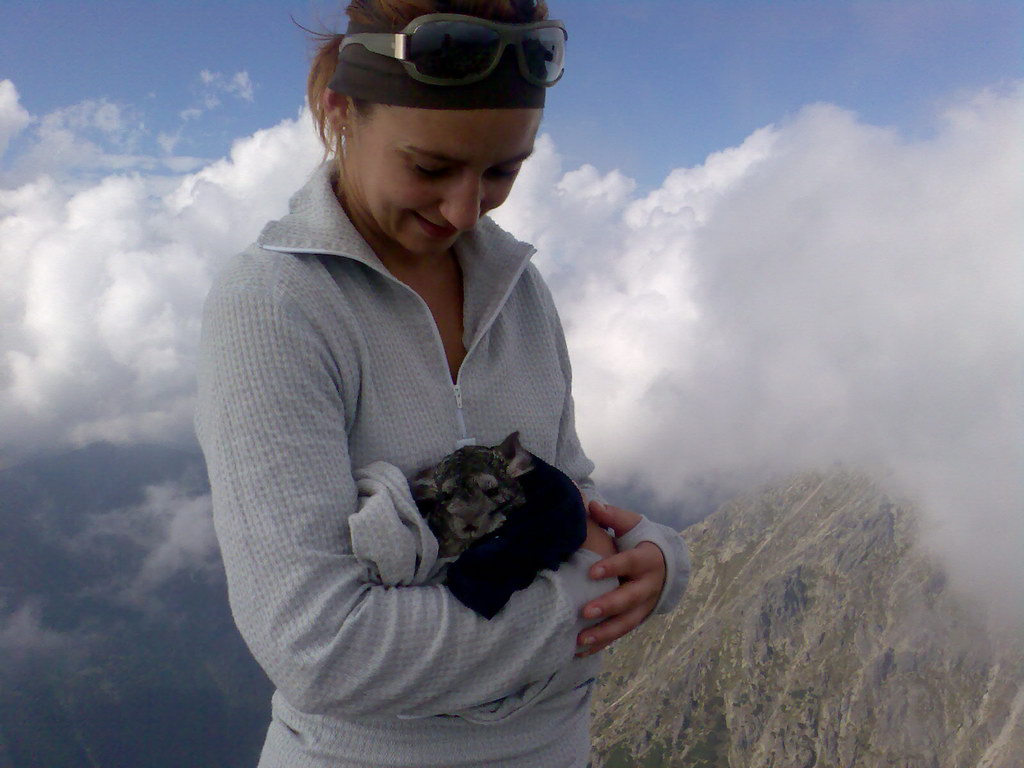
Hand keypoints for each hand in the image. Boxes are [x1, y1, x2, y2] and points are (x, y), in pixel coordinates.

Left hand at [576, 501, 665, 656]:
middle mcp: (648, 585)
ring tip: (581, 639)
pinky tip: (581, 650)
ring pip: (626, 623)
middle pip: (630, 598)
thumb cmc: (641, 540)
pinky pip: (620, 634)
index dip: (612, 568)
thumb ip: (613, 517)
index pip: (629, 562)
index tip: (591, 572)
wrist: (667, 564)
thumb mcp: (632, 525)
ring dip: (604, 633)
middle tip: (585, 612)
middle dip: (608, 606)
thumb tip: (592, 505)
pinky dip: (602, 643)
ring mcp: (645, 606)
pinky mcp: (637, 619)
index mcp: (646, 559)